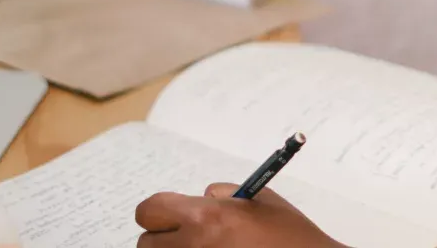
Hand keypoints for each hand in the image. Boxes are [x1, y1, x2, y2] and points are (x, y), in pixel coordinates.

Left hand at [135, 183, 345, 247]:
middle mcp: (194, 246)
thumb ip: (225, 194)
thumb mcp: (260, 199)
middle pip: (146, 242)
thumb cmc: (290, 236)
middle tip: (188, 236)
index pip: (150, 210)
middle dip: (164, 237)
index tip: (171, 213)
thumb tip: (201, 197)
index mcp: (206, 218)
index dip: (159, 210)